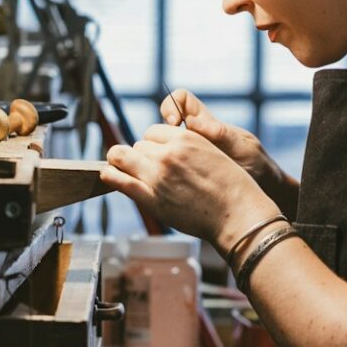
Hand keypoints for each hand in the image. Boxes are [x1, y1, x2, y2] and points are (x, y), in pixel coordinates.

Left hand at [103, 124, 282, 247]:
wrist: (236, 214)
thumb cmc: (230, 186)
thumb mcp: (212, 152)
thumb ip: (187, 146)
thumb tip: (167, 145)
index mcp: (185, 138)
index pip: (152, 132)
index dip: (153, 144)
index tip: (157, 154)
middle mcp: (168, 153)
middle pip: (138, 145)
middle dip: (141, 155)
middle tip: (148, 169)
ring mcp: (157, 175)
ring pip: (123, 157)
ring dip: (123, 163)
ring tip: (125, 170)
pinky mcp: (151, 198)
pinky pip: (118, 179)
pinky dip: (110, 175)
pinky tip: (109, 175)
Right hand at [162, 90, 287, 194]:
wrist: (260, 198)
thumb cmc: (259, 170)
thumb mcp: (244, 151)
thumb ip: (222, 136)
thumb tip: (194, 122)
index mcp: (208, 125)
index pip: (182, 99)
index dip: (171, 105)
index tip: (174, 123)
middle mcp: (193, 139)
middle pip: (163, 126)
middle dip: (158, 138)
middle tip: (163, 155)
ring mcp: (187, 158)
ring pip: (160, 149)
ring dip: (157, 159)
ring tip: (164, 175)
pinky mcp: (182, 177)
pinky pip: (165, 170)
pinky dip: (160, 175)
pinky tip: (168, 187)